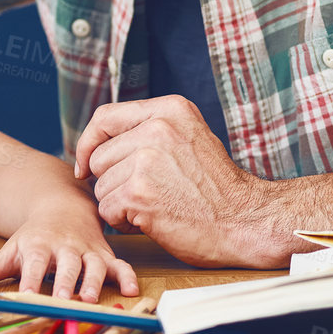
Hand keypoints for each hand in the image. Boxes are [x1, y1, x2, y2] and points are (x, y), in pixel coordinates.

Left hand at [0, 197, 138, 302]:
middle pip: (66, 266)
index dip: (30, 280)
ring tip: (92, 299)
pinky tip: (134, 290)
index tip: (26, 296)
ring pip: (94, 266)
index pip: (33, 265)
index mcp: (38, 247)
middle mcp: (65, 248)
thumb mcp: (10, 250)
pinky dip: (127, 276)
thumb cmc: (33, 238)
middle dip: (66, 284)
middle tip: (64, 300)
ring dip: (94, 282)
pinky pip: (120, 265)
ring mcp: (87, 251)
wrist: (62, 206)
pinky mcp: (105, 254)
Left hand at [73, 95, 276, 266]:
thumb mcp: (188, 139)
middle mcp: (157, 128)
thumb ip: (149, 131)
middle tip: (149, 194)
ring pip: (100, 186)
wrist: (246, 223)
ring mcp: (146, 160)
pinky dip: (124, 223)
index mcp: (170, 110)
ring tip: (157, 206)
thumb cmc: (216, 189)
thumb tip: (97, 142)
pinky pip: (107, 210)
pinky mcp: (139, 193)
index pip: (104, 117)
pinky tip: (154, 222)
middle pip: (98, 157)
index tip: (86, 165)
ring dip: (120, 204)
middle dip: (113, 181)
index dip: (88, 143)